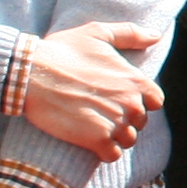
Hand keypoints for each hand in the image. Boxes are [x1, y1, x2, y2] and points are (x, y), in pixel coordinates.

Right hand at [20, 23, 159, 153]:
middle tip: (98, 111)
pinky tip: (88, 141)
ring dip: (113, 137)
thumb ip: (130, 33)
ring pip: (127, 140)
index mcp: (135, 80)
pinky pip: (112, 155)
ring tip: (91, 125)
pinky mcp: (98, 140)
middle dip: (124, 120)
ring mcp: (116, 123)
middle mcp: (132, 103)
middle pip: (140, 122)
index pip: (155, 101)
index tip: (117, 99)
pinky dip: (103, 151)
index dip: (138, 102)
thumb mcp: (98, 33)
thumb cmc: (62, 51)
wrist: (31, 74)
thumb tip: (155, 36)